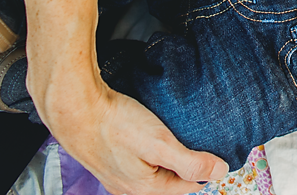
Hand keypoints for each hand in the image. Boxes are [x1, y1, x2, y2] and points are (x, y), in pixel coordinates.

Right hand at [24, 0, 227, 193]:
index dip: (206, 167)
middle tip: (201, 141)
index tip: (217, 149)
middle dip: (188, 162)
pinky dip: (152, 150)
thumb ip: (190, 162)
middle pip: (171, 179)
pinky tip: (153, 135)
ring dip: (169, 155)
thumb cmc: (116, 125)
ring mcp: (116, 175)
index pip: (189, 186)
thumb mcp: (160, 143)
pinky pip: (140, 161)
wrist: (75, 109)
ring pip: (155, 170)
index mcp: (145, 189)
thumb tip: (221, 172)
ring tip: (180, 136)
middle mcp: (129, 188)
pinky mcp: (109, 159)